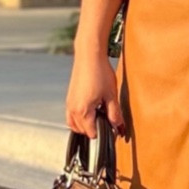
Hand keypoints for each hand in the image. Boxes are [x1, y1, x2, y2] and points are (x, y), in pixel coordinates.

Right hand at [66, 0, 125, 136]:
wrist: (89, 55)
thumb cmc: (100, 72)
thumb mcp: (111, 95)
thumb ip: (115, 114)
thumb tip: (118, 126)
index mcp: (83, 111)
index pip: (91, 133)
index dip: (103, 133)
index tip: (112, 129)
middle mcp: (73, 109)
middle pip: (82, 131)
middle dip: (94, 129)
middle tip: (107, 120)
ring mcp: (69, 103)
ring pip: (74, 124)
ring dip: (85, 125)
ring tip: (98, 116)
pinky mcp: (69, 97)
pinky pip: (71, 115)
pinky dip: (79, 118)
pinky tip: (90, 110)